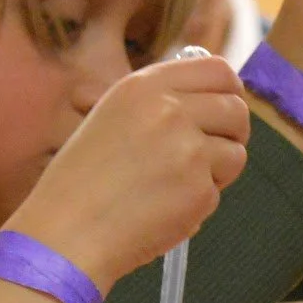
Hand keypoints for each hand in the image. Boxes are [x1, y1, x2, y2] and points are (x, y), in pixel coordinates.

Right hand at [10, 54, 249, 285]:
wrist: (66, 232)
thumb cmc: (82, 182)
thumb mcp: (114, 117)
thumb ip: (161, 103)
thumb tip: (215, 99)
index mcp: (145, 87)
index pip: (217, 70)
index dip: (230, 91)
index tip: (225, 110)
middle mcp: (170, 110)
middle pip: (236, 109)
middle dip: (233, 133)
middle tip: (212, 154)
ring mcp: (187, 149)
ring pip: (236, 153)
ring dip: (217, 172)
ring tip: (175, 186)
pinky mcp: (198, 189)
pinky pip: (217, 192)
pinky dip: (198, 204)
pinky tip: (162, 210)